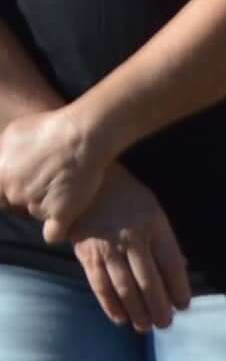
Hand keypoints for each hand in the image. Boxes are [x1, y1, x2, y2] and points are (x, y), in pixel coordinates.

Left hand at [0, 102, 110, 238]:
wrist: (83, 133)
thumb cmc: (50, 126)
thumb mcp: (12, 133)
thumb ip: (1, 154)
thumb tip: (0, 164)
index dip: (8, 192)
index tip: (21, 187)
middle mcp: (14, 193)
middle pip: (16, 207)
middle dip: (28, 199)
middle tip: (46, 184)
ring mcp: (36, 206)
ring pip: (36, 216)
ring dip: (46, 209)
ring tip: (65, 190)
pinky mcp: (60, 214)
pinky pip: (53, 234)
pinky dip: (59, 230)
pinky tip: (65, 221)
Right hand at [65, 166, 187, 333]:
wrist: (84, 184)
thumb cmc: (127, 199)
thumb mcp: (154, 212)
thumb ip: (165, 242)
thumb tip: (180, 272)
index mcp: (154, 226)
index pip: (171, 264)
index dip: (179, 288)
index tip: (184, 305)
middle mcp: (131, 239)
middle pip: (148, 281)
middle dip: (159, 307)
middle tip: (166, 324)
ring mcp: (107, 248)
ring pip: (125, 288)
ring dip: (137, 312)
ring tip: (146, 327)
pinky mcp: (86, 254)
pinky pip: (99, 285)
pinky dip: (111, 305)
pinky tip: (121, 318)